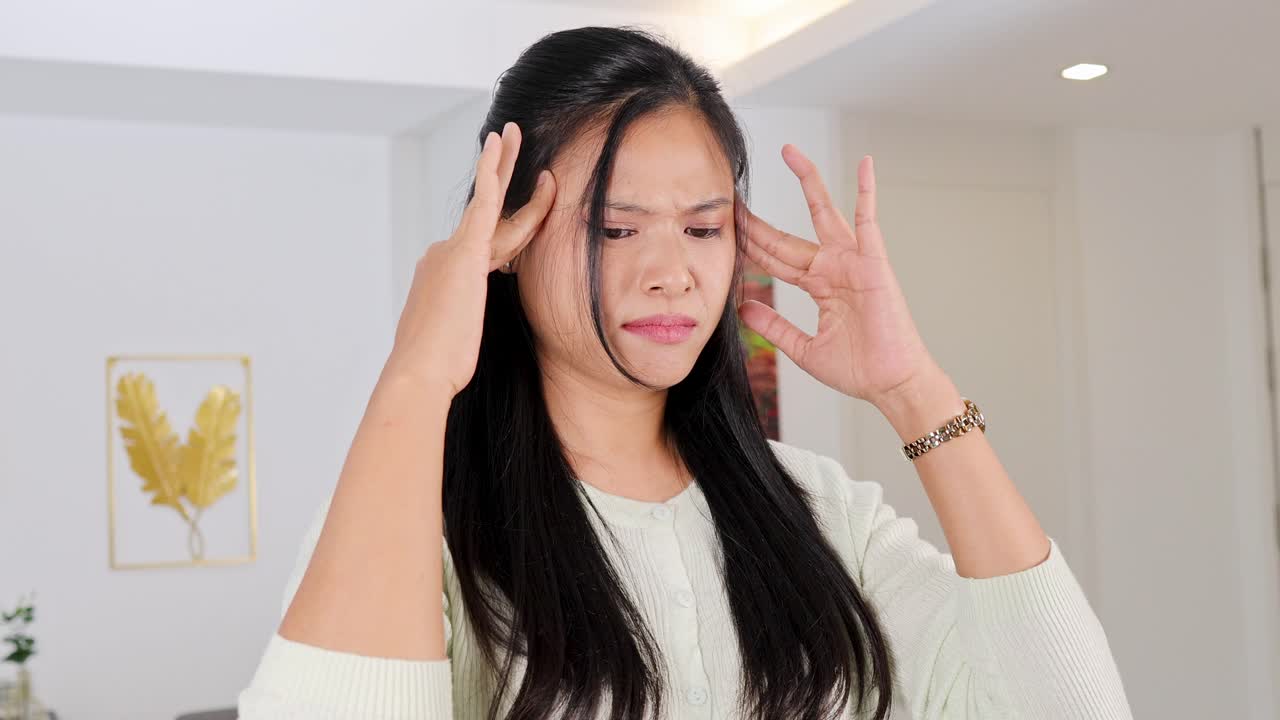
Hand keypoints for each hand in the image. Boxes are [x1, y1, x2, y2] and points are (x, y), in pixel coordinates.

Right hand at [384, 122, 556, 396]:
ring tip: (510, 134)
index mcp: (446, 276)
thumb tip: (462, 328)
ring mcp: (451, 251)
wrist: (418, 371)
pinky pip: (483, 204)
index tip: (530, 217)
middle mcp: (443, 256)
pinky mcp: (464, 253)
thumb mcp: (454, 341)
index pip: (487, 244)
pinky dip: (490, 174)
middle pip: (485, 212)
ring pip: (488, 202)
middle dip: (498, 175)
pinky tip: (497, 146)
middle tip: (506, 141)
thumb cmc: (436, 367)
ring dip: (500, 165)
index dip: (513, 227)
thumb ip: (461, 321)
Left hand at [738, 146, 938, 406]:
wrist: (891, 384)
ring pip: (823, 213)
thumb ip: (774, 327)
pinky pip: (869, 220)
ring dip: (808, 181)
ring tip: (789, 152)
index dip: (749, 245)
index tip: (724, 229)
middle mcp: (832, 268)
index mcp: (817, 286)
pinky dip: (867, 191)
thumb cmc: (858, 369)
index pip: (774, 259)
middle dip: (757, 219)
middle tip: (732, 194)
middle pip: (785, 237)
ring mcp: (852, 262)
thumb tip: (743, 308)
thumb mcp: (803, 349)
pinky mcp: (874, 263)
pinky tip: (865, 164)